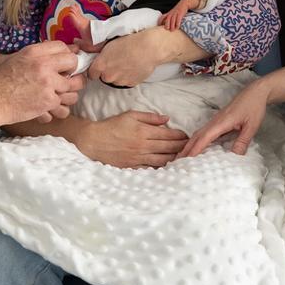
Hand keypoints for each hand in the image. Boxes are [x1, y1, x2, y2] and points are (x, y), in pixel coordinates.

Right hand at [0, 42, 83, 123]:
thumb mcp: (17, 59)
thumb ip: (37, 56)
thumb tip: (58, 54)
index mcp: (34, 52)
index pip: (63, 47)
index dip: (66, 56)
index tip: (65, 65)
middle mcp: (43, 65)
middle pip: (73, 62)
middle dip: (72, 72)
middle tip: (66, 80)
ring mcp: (48, 83)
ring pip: (75, 86)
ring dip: (69, 93)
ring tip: (60, 96)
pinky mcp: (48, 101)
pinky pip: (64, 106)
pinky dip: (58, 110)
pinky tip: (50, 108)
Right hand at [73, 111, 188, 167]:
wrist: (94, 141)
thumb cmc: (111, 126)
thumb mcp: (130, 115)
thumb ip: (150, 117)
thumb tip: (166, 119)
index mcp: (144, 131)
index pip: (168, 135)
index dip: (180, 136)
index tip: (187, 136)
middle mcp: (143, 146)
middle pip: (168, 148)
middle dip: (181, 147)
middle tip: (190, 146)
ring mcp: (139, 158)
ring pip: (163, 160)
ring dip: (175, 158)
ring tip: (183, 156)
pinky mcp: (133, 166)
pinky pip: (151, 168)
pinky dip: (162, 167)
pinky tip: (168, 166)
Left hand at [86, 28, 168, 86]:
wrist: (150, 48)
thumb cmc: (129, 41)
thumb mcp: (108, 42)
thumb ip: (92, 47)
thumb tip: (77, 42)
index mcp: (100, 65)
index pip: (90, 73)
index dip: (96, 67)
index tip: (101, 62)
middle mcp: (108, 76)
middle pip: (103, 77)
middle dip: (107, 70)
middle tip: (116, 60)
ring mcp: (120, 81)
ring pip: (114, 80)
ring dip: (117, 74)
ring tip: (126, 62)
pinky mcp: (130, 84)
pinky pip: (125, 81)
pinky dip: (127, 76)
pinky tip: (133, 66)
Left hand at [159, 0, 191, 30]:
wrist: (183, 4)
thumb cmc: (177, 10)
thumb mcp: (172, 13)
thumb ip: (169, 18)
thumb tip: (165, 25)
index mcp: (168, 13)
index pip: (162, 17)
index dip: (160, 21)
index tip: (159, 26)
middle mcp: (171, 13)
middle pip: (167, 18)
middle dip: (166, 24)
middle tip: (166, 29)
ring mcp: (176, 13)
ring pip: (172, 19)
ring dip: (172, 25)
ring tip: (172, 30)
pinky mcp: (180, 13)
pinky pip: (178, 19)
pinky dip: (177, 23)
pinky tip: (177, 27)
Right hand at [178, 81, 268, 157]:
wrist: (255, 92)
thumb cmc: (253, 107)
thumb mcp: (251, 126)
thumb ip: (242, 141)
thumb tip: (235, 157)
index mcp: (221, 123)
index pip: (205, 138)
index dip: (195, 149)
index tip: (186, 160)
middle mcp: (214, 121)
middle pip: (196, 136)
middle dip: (186, 149)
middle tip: (177, 162)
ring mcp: (215, 121)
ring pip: (198, 134)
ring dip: (189, 145)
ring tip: (182, 157)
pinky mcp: (217, 121)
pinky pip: (203, 132)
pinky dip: (196, 140)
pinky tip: (196, 146)